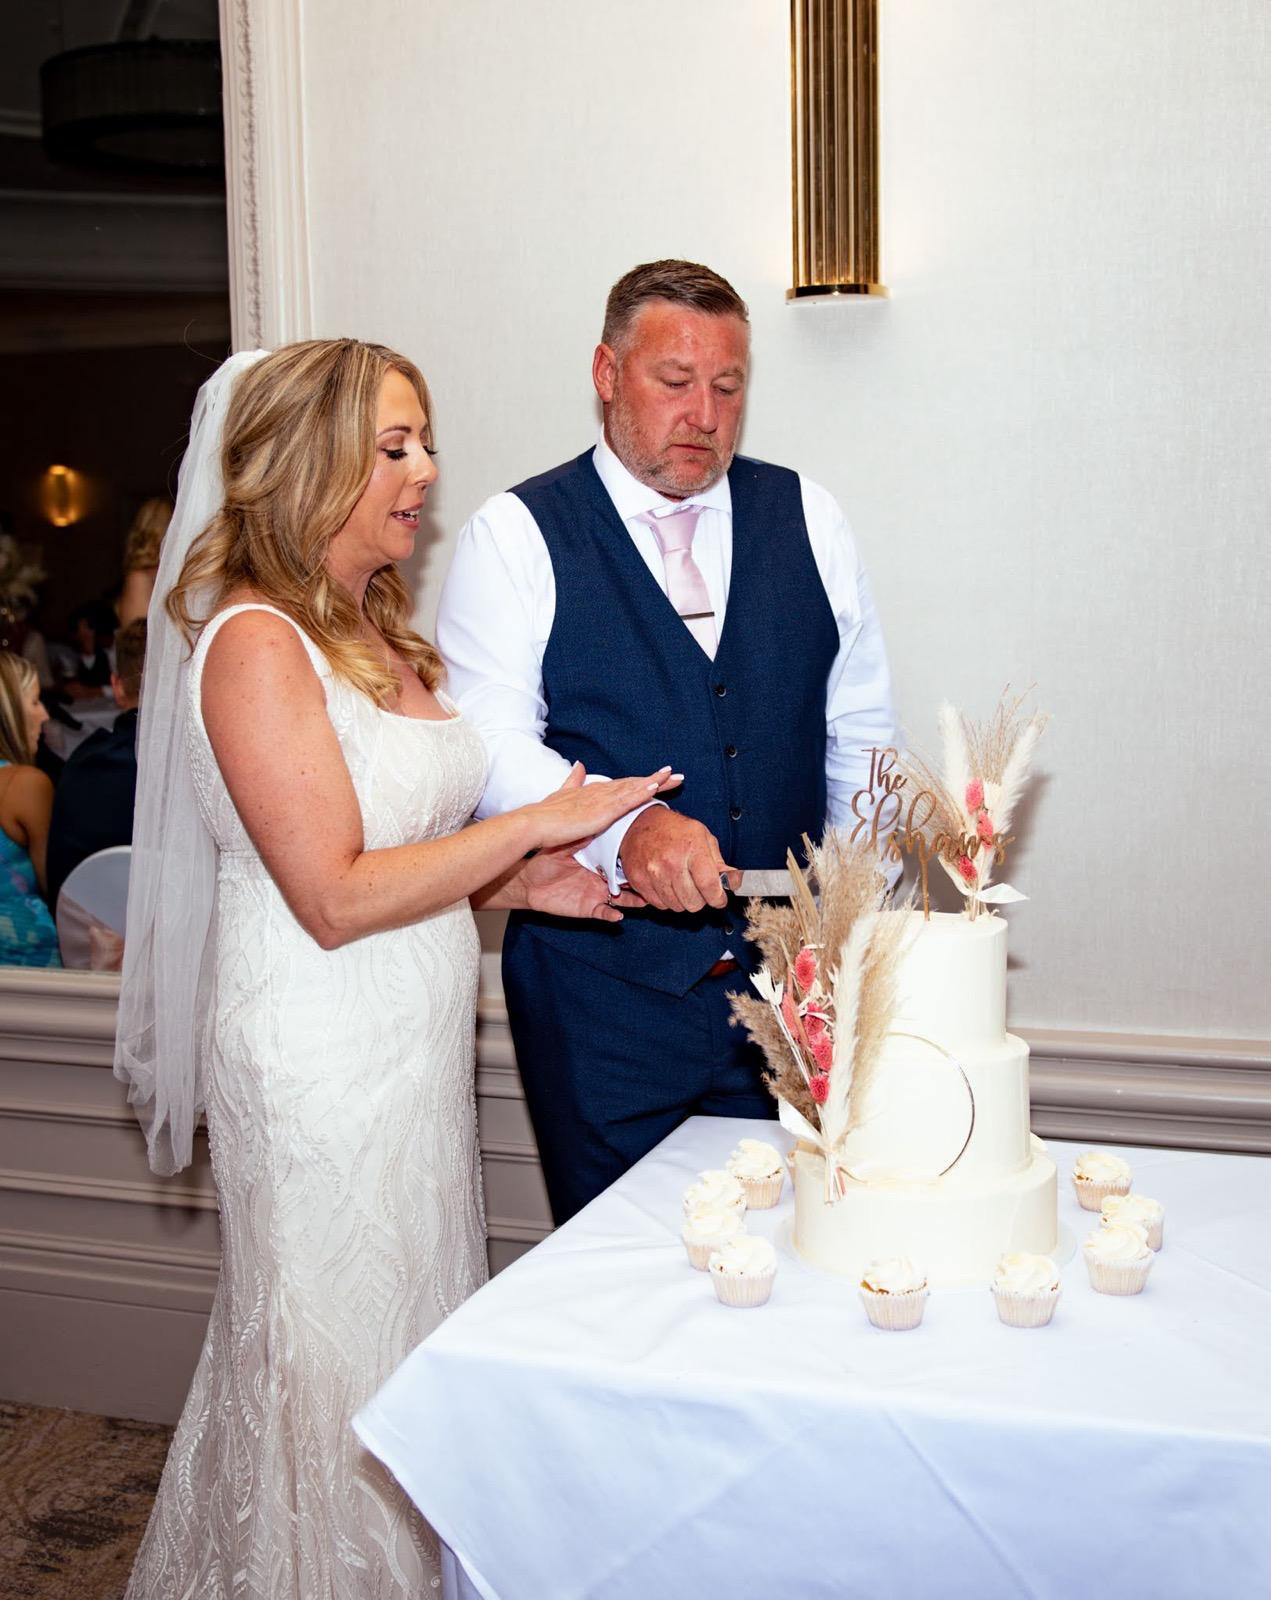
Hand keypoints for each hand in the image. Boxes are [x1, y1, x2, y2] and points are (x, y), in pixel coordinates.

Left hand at [519, 845, 646, 921]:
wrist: (526, 882)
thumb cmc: (544, 861)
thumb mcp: (564, 845)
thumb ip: (581, 837)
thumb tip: (598, 821)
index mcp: (598, 861)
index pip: (622, 858)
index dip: (635, 856)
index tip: (651, 849)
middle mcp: (602, 878)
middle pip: (628, 880)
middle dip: (642, 879)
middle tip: (657, 876)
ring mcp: (596, 894)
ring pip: (623, 899)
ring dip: (635, 900)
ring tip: (647, 900)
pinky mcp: (588, 908)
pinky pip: (604, 913)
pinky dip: (611, 915)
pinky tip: (618, 915)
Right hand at [525, 762, 681, 851]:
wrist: (535, 823)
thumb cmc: (546, 815)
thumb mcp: (563, 794)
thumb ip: (573, 780)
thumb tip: (580, 764)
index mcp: (595, 791)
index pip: (624, 785)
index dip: (643, 781)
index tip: (661, 778)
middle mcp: (601, 792)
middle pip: (635, 783)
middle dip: (657, 779)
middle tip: (678, 775)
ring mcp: (603, 800)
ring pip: (635, 788)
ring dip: (656, 782)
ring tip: (675, 777)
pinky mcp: (602, 811)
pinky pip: (626, 800)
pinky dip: (642, 792)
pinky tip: (656, 786)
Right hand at [618, 807, 738, 912]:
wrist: (639, 823)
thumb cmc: (673, 829)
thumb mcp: (702, 835)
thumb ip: (718, 861)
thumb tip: (733, 881)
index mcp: (691, 848)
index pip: (709, 886)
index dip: (718, 898)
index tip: (719, 900)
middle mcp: (671, 862)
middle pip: (693, 902)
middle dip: (700, 899)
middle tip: (698, 889)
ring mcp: (652, 873)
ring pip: (676, 906)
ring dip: (682, 900)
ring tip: (681, 884)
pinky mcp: (638, 881)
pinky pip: (659, 904)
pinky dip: (665, 900)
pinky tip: (666, 884)